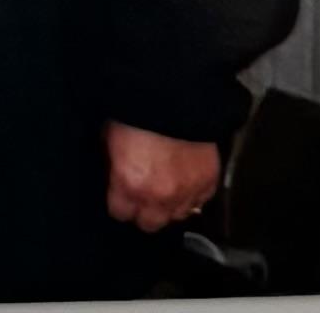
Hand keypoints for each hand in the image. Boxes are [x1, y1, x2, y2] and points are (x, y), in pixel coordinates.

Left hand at [104, 121, 220, 232]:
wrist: (175, 95)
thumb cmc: (136, 110)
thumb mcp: (110, 136)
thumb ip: (112, 161)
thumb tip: (112, 171)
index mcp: (129, 183)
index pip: (120, 213)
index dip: (119, 203)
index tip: (119, 196)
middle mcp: (159, 195)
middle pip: (150, 223)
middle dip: (144, 211)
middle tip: (142, 195)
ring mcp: (187, 191)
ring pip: (177, 216)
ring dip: (169, 205)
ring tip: (164, 188)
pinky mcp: (209, 182)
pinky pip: (200, 201)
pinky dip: (192, 195)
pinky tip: (184, 181)